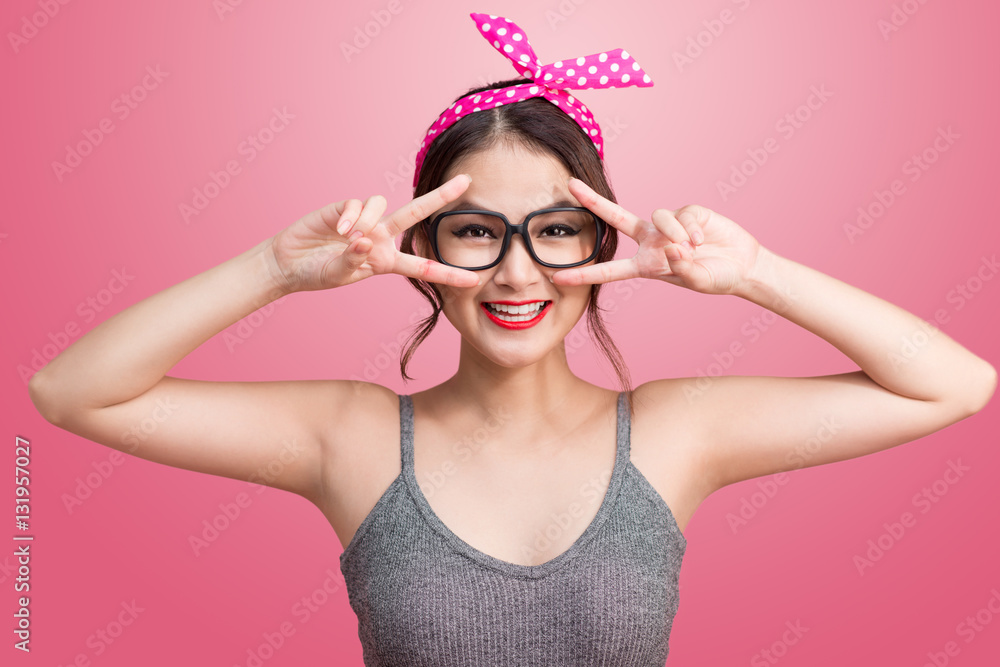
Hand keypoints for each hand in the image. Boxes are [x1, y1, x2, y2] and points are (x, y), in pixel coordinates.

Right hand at [265, 174, 480, 292]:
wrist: (288, 263)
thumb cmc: (316, 273)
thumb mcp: (338, 275)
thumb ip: (353, 261)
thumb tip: (363, 241)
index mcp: (386, 260)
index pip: (423, 266)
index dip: (448, 273)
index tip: (473, 279)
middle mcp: (380, 237)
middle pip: (416, 214)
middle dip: (441, 197)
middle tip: (466, 181)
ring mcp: (364, 221)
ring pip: (382, 205)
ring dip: (367, 222)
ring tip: (348, 239)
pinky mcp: (345, 208)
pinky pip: (358, 205)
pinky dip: (351, 217)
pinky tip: (338, 231)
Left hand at [551, 178, 766, 295]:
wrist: (743, 265)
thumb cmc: (716, 278)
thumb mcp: (697, 281)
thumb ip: (682, 267)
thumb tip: (671, 247)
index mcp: (646, 265)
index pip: (609, 270)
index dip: (584, 273)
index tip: (558, 275)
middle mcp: (651, 242)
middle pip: (615, 218)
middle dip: (592, 201)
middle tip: (570, 185)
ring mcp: (667, 225)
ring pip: (659, 218)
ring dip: (676, 234)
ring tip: (693, 249)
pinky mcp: (688, 212)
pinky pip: (682, 215)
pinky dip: (693, 230)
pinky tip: (703, 240)